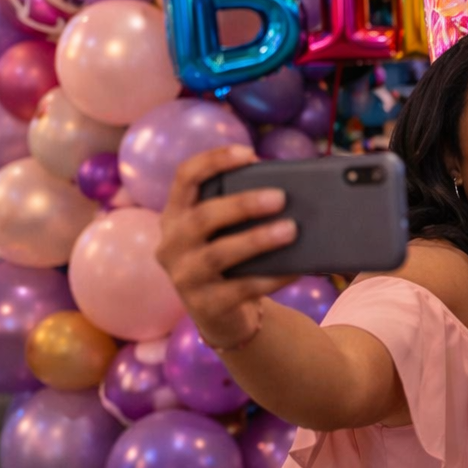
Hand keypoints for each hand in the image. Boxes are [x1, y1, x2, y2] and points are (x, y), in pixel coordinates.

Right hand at [155, 145, 299, 349]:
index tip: (249, 153)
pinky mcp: (206, 306)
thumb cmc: (231, 258)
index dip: (213, 161)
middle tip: (280, 197)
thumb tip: (294, 189)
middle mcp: (172, 244)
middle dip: (242, 204)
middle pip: (202, 217)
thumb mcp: (227, 231)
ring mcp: (185, 277)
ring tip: (291, 230)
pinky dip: (272, 277)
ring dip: (257, 239)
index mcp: (176, 215)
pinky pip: (241, 289)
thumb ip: (243, 209)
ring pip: (218, 255)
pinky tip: (296, 268)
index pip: (184, 178)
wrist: (222, 314)